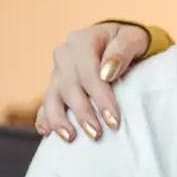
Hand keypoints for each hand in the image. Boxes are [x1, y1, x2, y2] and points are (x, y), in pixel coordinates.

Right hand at [35, 23, 150, 141]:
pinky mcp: (55, 85)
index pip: (89, 73)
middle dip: (83, 113)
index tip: (114, 120)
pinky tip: (46, 132)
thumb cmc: (128, 41)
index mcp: (82, 42)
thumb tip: (106, 72)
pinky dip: (44, 117)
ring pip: (52, 96)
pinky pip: (46, 102)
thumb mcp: (132, 39)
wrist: (117, 41)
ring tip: (70, 138)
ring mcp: (57, 71)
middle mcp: (65, 56)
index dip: (100, 98)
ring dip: (59, 119)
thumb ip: (121, 51)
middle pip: (70, 87)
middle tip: (97, 134)